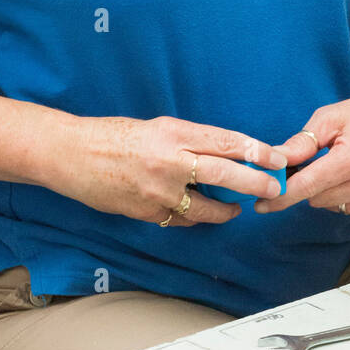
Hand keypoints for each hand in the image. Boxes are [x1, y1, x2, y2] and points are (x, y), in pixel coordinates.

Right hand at [61, 114, 286, 225]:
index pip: (225, 141)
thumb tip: (223, 152)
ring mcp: (158, 190)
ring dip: (226, 210)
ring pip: (206, 207)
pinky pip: (181, 220)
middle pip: (224, 172)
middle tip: (275, 188)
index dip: (256, 151)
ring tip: (237, 208)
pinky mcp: (146, 212)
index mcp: (173, 133)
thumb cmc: (113, 136)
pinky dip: (194, 218)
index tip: (277, 158)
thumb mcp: (156, 128)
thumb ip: (188, 141)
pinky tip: (199, 213)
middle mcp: (169, 161)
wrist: (71, 155)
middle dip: (255, 182)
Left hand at [253, 90, 349, 218]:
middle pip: (316, 198)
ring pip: (331, 206)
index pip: (307, 186)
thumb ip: (302, 142)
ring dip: (328, 190)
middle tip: (319, 160)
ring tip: (344, 164)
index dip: (281, 195)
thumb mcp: (331, 118)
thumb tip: (275, 160)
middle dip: (309, 182)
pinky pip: (349, 208)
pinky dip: (346, 195)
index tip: (260, 206)